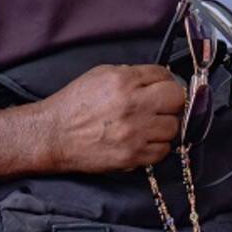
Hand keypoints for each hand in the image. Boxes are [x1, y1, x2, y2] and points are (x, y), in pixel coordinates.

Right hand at [40, 64, 184, 173]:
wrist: (54, 135)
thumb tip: (156, 80)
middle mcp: (133, 105)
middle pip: (176, 99)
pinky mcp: (132, 157)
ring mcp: (135, 133)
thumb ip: (130, 74)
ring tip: (151, 125)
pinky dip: (158, 145)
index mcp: (124, 81)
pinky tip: (145, 140)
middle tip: (162, 105)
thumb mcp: (100, 74)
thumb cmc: (75, 103)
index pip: (165, 75)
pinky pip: (163, 151)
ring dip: (165, 125)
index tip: (163, 86)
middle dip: (172, 100)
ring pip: (173, 127)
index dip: (166, 80)